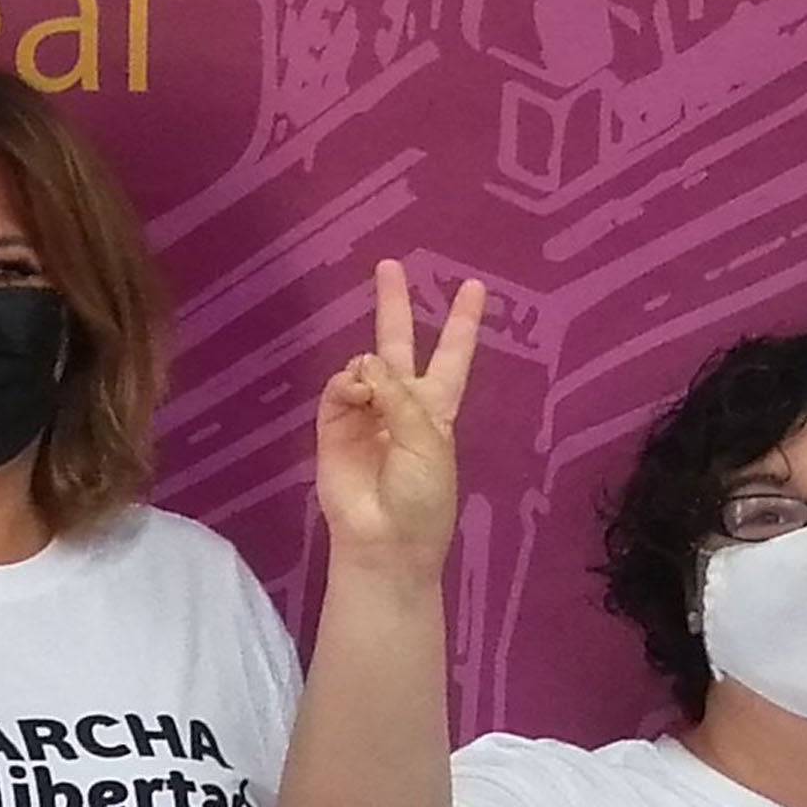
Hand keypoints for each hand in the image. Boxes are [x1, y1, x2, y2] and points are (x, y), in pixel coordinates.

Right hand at [313, 259, 485, 569]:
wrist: (383, 541)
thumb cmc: (422, 497)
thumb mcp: (429, 442)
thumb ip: (400, 397)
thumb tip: (364, 366)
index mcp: (436, 409)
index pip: (452, 356)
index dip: (462, 322)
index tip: (474, 286)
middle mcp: (400, 403)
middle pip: (398, 343)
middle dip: (393, 304)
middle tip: (388, 265)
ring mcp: (364, 412)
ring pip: (363, 364)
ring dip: (370, 369)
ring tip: (370, 394)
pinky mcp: (332, 425)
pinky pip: (338, 388)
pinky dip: (347, 385)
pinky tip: (355, 395)